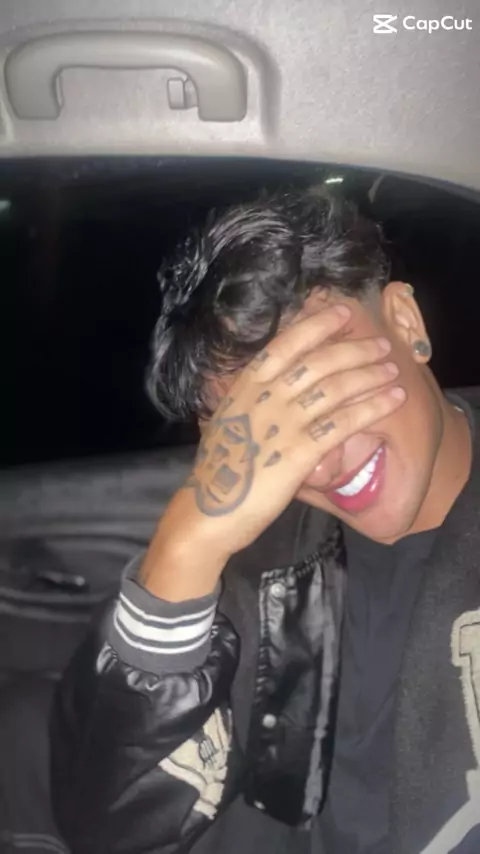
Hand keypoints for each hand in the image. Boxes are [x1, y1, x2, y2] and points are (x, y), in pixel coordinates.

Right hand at [142, 304, 404, 598]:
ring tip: (393, 369)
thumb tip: (268, 382)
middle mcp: (265, 397)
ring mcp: (282, 423)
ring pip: (335, 388)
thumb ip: (249, 399)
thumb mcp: (226, 421)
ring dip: (370, 375)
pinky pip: (343, 423)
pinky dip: (372, 407)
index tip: (342, 313)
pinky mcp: (299, 452)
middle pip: (319, 362)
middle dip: (355, 349)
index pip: (285, 343)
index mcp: (245, 386)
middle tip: (381, 344)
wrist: (208, 511)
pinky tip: (391, 400)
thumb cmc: (218, 470)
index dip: (317, 325)